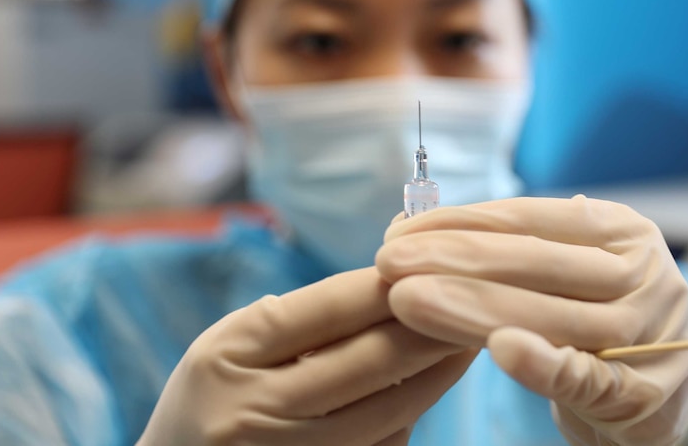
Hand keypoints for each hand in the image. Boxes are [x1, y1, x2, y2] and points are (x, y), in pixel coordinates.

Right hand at [138, 267, 476, 445]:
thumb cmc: (211, 395)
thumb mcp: (231, 344)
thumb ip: (299, 318)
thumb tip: (393, 282)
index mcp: (227, 357)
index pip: (323, 310)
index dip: (384, 285)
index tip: (429, 260)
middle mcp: (252, 412)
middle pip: (367, 361)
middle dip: (430, 324)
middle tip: (476, 293)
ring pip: (389, 409)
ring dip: (438, 370)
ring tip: (470, 335)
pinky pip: (383, 445)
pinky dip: (412, 411)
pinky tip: (433, 382)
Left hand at [376, 195, 687, 445]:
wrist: (657, 393)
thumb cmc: (593, 315)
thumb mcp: (566, 269)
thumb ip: (509, 249)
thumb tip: (415, 227)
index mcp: (621, 230)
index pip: (530, 217)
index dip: (460, 222)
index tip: (399, 232)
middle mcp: (642, 272)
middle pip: (536, 262)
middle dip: (453, 259)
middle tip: (388, 263)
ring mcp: (647, 334)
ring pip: (551, 316)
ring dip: (472, 307)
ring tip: (408, 301)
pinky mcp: (641, 393)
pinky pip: (583, 374)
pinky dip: (541, 362)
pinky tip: (500, 350)